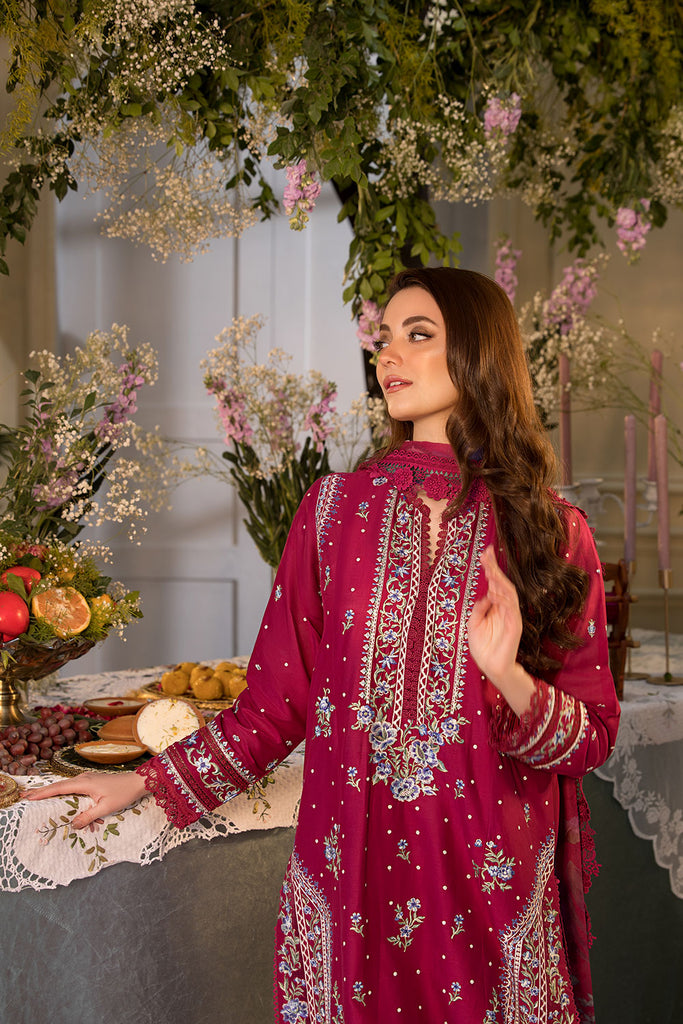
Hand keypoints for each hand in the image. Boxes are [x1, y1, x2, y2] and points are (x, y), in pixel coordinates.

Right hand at [24, 771, 147, 827]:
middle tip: (24, 796)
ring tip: (35, 796)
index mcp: (84, 783)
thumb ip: (88, 816)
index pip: (58, 788)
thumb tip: (72, 825)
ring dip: (50, 791)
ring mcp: (87, 779)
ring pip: (64, 785)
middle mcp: (83, 778)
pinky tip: (57, 796)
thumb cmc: (123, 793)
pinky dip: (61, 791)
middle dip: (41, 791)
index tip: (28, 797)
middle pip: (58, 785)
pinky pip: (72, 786)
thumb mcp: (106, 808)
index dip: (42, 793)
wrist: (138, 782)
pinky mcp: (91, 781)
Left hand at [467, 545, 533, 715]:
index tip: (484, 552)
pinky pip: (511, 609)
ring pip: (508, 593)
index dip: (490, 567)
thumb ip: (479, 608)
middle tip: (487, 553)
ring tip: (490, 569)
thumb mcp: (473, 623)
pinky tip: (495, 591)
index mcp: (495, 606)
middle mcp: (504, 608)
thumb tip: (486, 594)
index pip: (494, 582)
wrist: (490, 667)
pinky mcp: (515, 626)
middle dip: (495, 568)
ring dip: (499, 580)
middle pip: (502, 583)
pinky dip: (504, 599)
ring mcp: (511, 616)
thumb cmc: (483, 647)